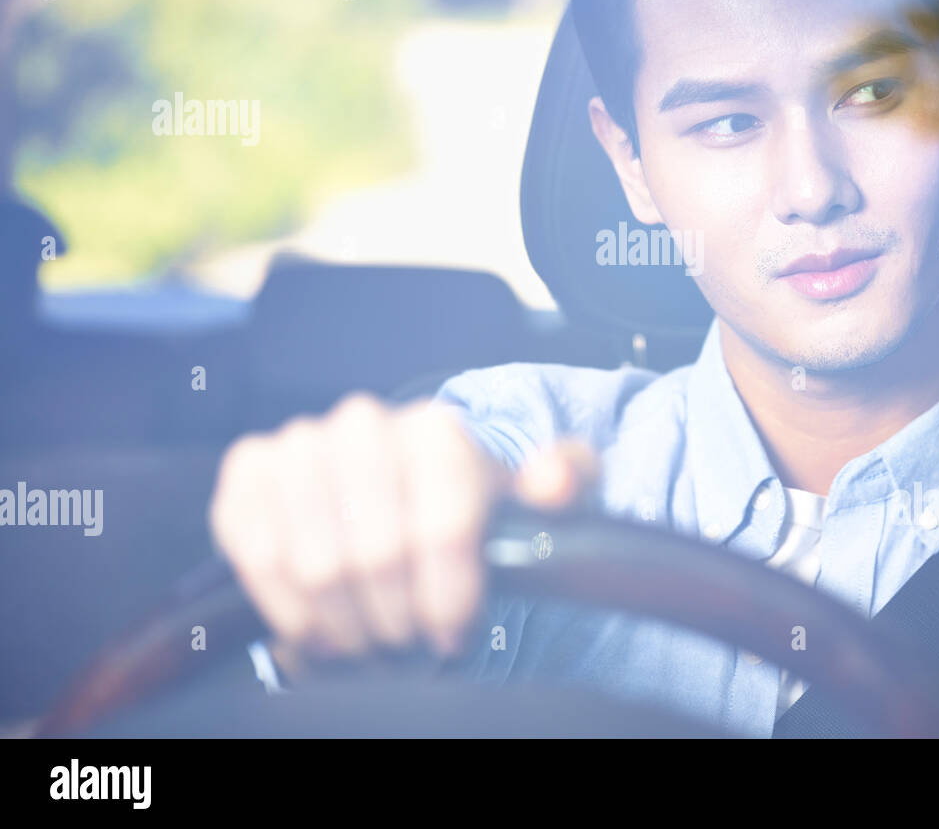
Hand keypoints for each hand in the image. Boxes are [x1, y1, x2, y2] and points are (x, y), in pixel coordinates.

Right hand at [209, 393, 598, 668]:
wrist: (395, 492)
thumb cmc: (463, 505)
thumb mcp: (531, 498)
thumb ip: (565, 483)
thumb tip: (554, 481)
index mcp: (436, 428)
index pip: (446, 524)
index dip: (450, 595)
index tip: (455, 629)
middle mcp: (363, 423)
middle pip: (377, 553)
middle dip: (398, 618)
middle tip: (409, 641)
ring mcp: (299, 445)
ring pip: (315, 565)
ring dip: (346, 623)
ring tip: (369, 637)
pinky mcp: (247, 474)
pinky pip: (255, 557)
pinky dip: (289, 608)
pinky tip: (320, 625)